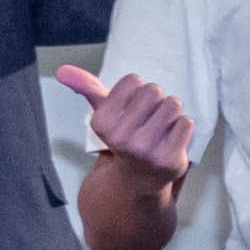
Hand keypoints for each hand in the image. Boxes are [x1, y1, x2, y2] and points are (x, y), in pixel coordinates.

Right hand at [52, 62, 194, 176]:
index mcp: (102, 122)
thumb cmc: (126, 138)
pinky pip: (186, 123)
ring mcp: (146, 150)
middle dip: (155, 101)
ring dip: (171, 114)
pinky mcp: (169, 158)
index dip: (136, 92)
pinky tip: (171, 140)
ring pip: (172, 104)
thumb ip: (87, 88)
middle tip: (148, 120)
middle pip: (154, 90)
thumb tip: (62, 71)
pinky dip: (182, 129)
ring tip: (160, 129)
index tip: (131, 111)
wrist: (139, 178)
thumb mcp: (105, 113)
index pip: (134, 80)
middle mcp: (121, 137)